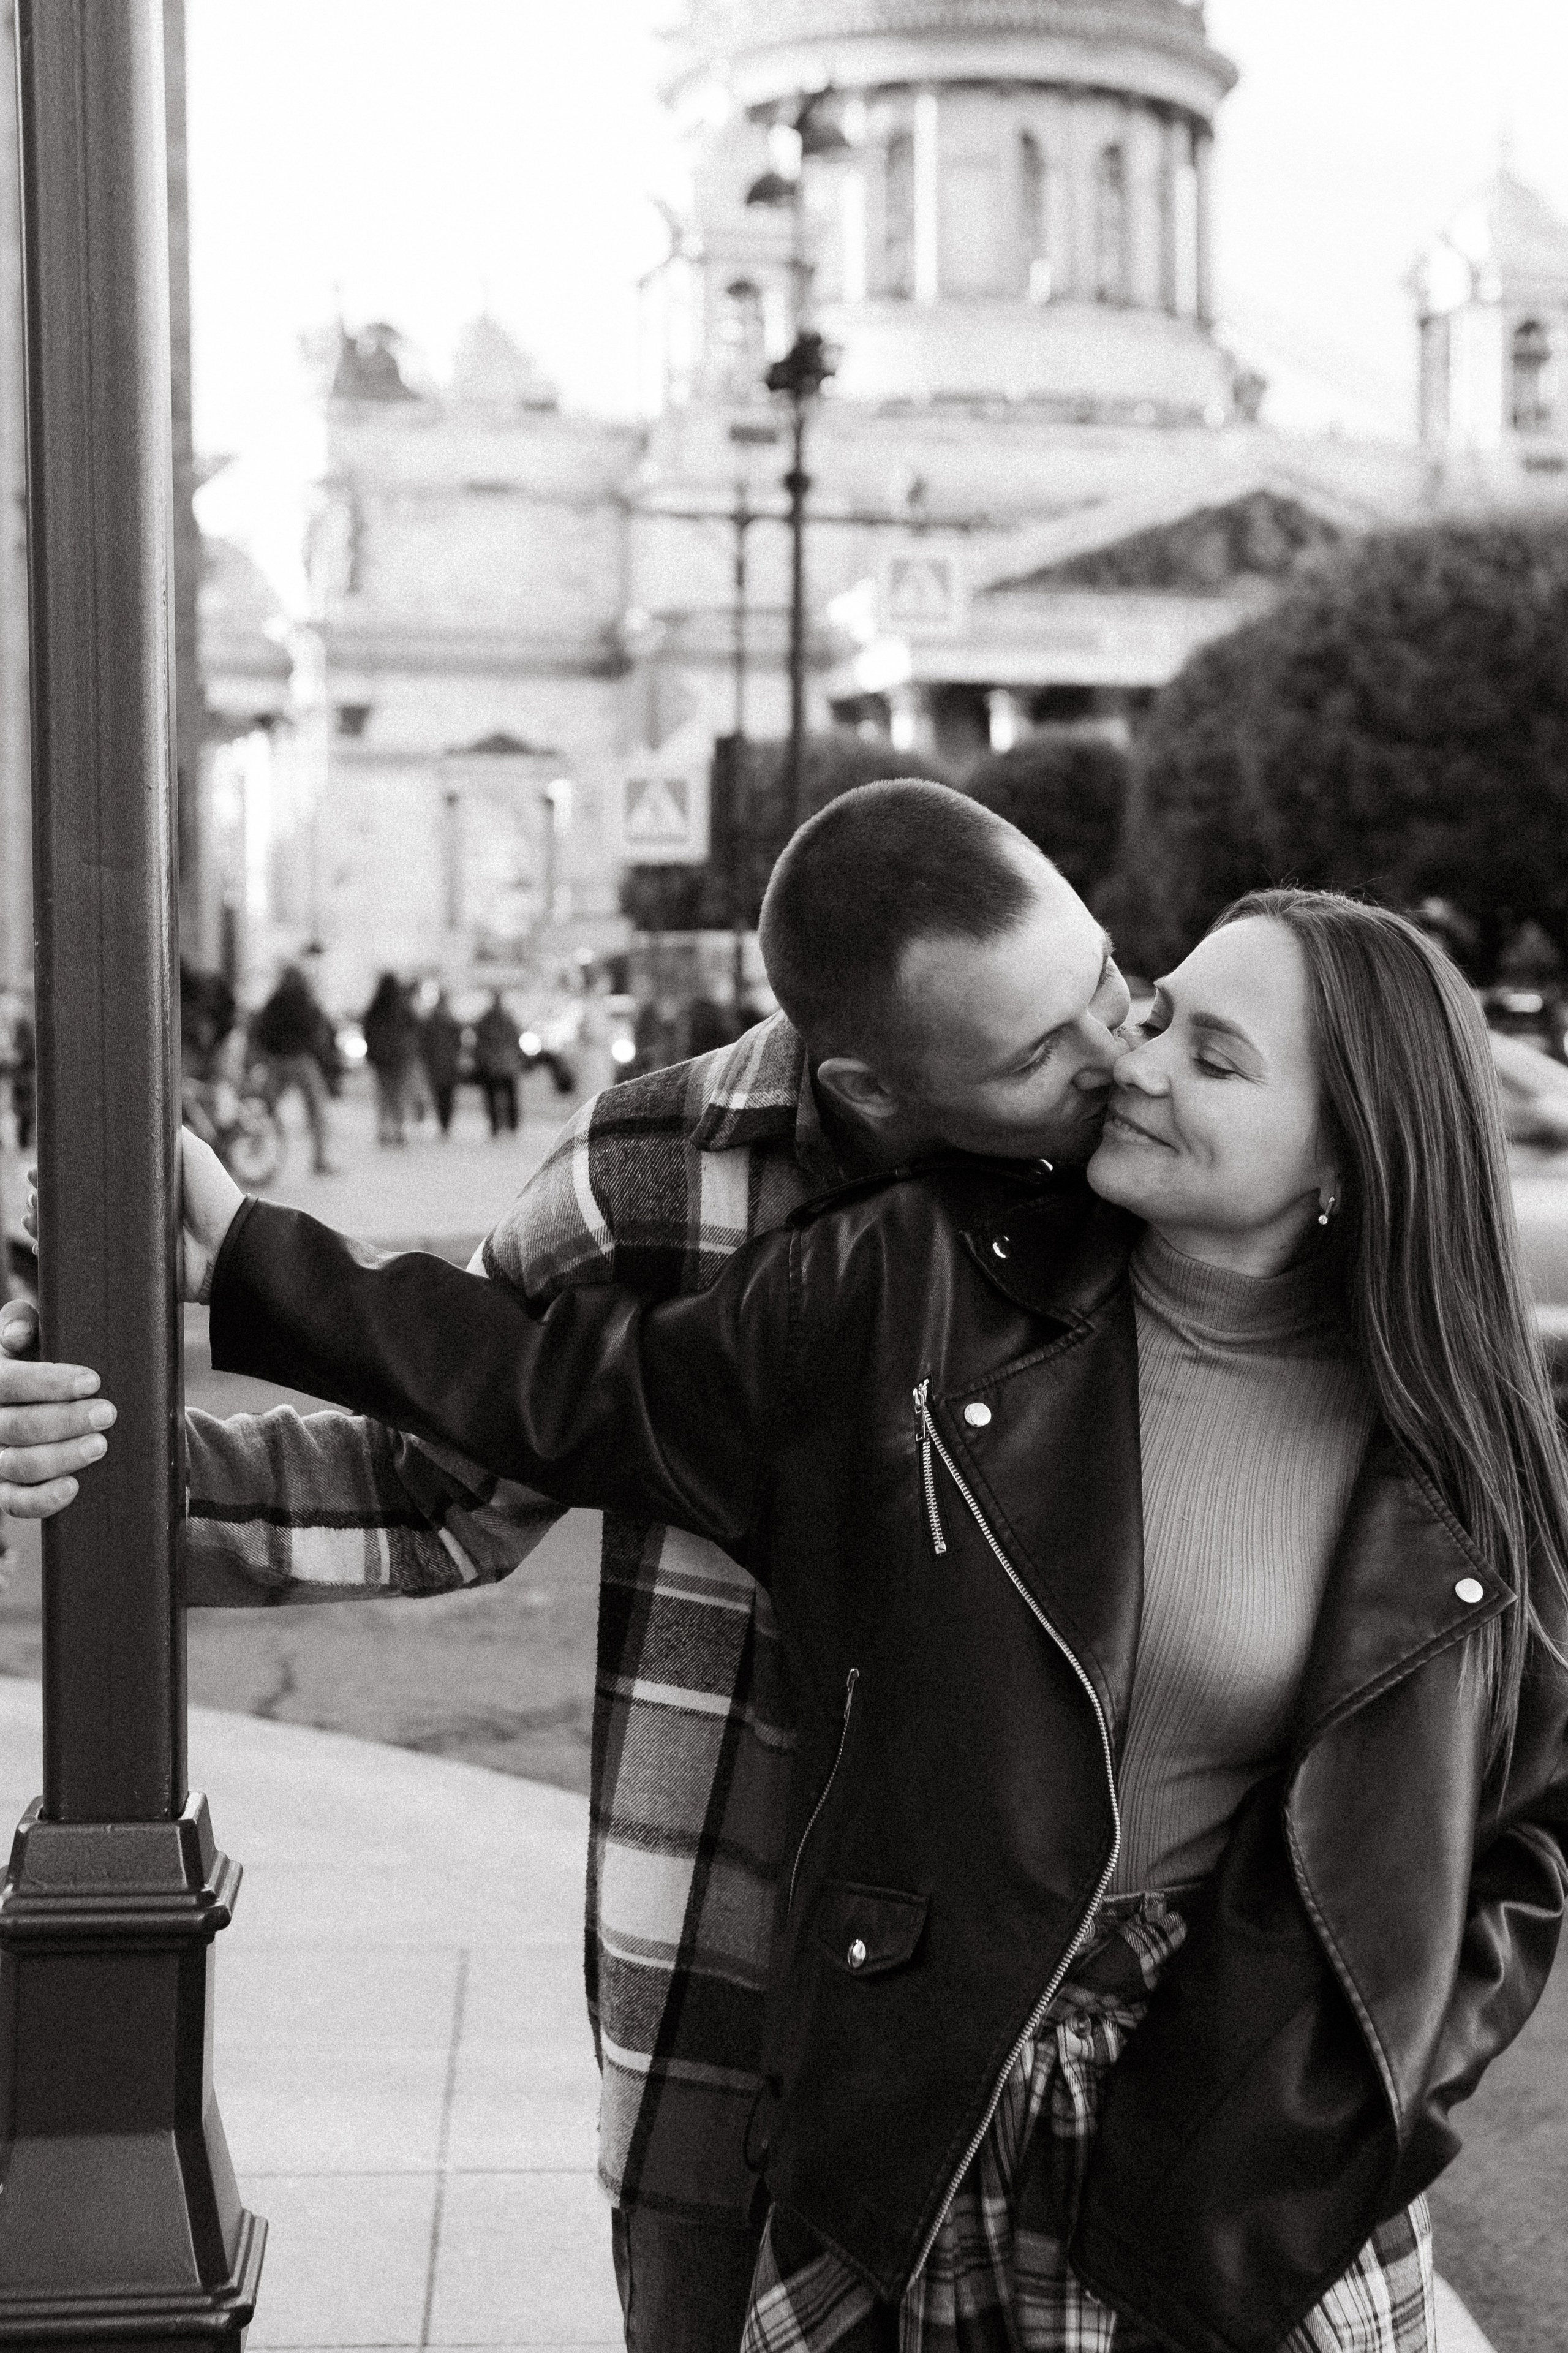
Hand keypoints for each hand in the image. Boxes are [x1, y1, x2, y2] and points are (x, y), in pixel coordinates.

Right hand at [0, 1301, 114, 1517]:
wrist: (34, 1400)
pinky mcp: (4, 1489)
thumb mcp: (25, 1335)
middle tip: (107, 1413)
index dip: (47, 1382)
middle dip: (66, 1421)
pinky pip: (15, 1502)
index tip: (92, 1380)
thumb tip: (21, 1330)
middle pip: (17, 1426)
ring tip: (100, 1446)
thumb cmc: (35, 1360)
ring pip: (18, 1465)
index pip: (8, 1382)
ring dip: (61, 1457)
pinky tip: (72, 1487)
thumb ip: (20, 1322)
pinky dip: (42, 1500)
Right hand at [26, 1132, 243, 1305]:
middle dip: (46, 1199)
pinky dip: (61, 1257)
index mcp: (137, 1188)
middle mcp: (127, 1214)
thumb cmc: (213, 1194)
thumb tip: (133, 1105)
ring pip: (74, 1234)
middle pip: (75, 1206)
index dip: (62, 1173)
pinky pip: (86, 1263)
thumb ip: (164, 1132)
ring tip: (31, 1217)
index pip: (89, 1177)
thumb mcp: (190, 1152)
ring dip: (46, 1226)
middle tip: (31, 1192)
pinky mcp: (126, 1269)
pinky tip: (42, 1247)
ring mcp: (124, 1242)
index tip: (37, 1167)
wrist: (228, 1242)